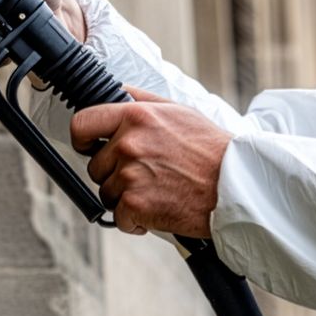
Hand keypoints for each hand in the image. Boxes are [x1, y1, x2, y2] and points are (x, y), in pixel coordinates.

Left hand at [72, 87, 231, 236]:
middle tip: (144, 176)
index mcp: (135, 116)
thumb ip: (141, 101)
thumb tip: (116, 94)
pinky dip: (135, 222)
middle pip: (95, 166)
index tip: (85, 146)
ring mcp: (130, 175)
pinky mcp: (135, 205)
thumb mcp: (177, 111)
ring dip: (126, 198)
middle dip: (113, 174)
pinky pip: (119, 218)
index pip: (82, 123)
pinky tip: (158, 211)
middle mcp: (128, 143)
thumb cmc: (210, 149)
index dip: (80, 138)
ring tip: (156, 191)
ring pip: (107, 194)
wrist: (235, 185)